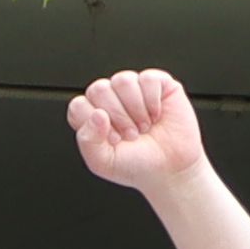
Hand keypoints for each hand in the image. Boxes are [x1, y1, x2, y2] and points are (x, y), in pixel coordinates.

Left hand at [65, 67, 209, 191]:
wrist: (170, 169)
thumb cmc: (136, 165)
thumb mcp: (103, 162)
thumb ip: (88, 140)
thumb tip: (97, 114)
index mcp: (93, 116)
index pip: (79, 105)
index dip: (95, 124)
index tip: (113, 140)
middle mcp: (111, 99)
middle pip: (99, 89)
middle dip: (117, 116)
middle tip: (131, 134)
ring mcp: (133, 89)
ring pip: (122, 80)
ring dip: (135, 109)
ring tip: (143, 126)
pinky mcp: (158, 84)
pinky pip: (148, 78)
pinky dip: (152, 100)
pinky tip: (156, 114)